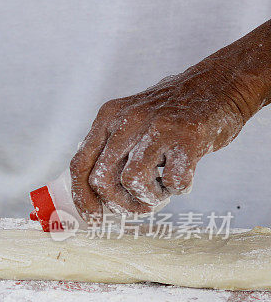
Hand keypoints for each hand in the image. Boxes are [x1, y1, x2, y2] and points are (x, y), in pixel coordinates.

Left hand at [69, 65, 252, 217]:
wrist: (221, 83)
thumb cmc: (174, 112)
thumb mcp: (131, 120)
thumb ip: (110, 150)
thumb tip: (94, 197)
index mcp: (109, 117)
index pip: (80, 164)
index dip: (82, 197)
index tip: (93, 219)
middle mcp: (128, 120)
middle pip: (101, 179)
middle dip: (118, 204)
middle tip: (138, 206)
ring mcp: (158, 127)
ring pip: (132, 181)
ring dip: (148, 198)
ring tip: (162, 190)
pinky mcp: (188, 137)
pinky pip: (173, 181)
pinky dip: (178, 189)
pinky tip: (183, 178)